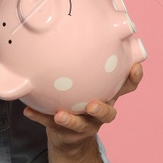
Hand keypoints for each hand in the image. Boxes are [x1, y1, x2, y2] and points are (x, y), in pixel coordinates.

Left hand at [22, 61, 142, 154]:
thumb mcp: (88, 80)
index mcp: (109, 96)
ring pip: (82, 125)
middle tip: (92, 104)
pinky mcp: (66, 133)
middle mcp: (100, 112)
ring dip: (71, 120)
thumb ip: (87, 61)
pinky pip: (50, 125)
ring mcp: (84, 126)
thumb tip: (75, 27)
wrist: (68, 134)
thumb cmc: (81, 98)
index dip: (134, 78)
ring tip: (60, 115)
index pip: (128, 87)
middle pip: (109, 114)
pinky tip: (28, 111)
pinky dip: (40, 118)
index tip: (135, 67)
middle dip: (102, 109)